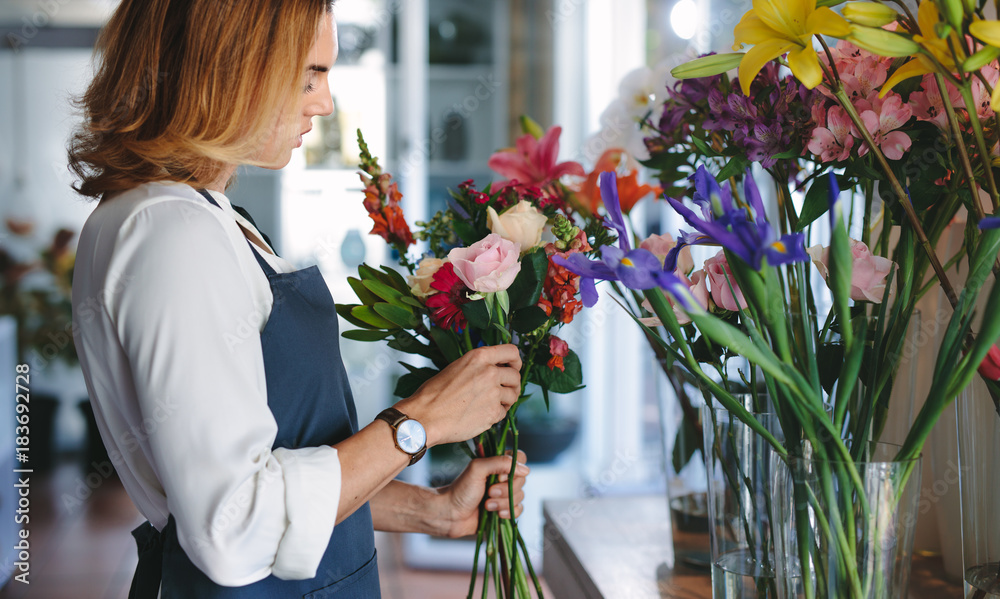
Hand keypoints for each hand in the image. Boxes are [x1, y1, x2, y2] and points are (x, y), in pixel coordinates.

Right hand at [397, 345, 521, 445]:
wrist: (425, 417)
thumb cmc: (434, 394)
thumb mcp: (456, 367)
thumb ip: (478, 366)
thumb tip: (495, 371)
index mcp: (479, 357)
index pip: (512, 351)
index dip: (516, 361)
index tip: (513, 368)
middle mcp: (489, 372)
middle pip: (515, 376)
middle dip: (513, 385)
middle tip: (505, 391)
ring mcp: (493, 393)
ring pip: (513, 395)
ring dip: (506, 401)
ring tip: (491, 404)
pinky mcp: (493, 412)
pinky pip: (504, 412)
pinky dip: (496, 415)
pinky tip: (482, 414)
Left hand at [438, 450, 528, 538]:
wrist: (450, 514)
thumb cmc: (460, 489)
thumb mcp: (478, 469)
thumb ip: (500, 463)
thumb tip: (526, 470)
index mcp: (497, 464)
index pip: (520, 459)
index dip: (515, 470)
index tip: (500, 476)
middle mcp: (503, 478)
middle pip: (522, 481)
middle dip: (506, 490)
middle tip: (489, 492)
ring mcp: (504, 494)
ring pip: (520, 497)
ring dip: (503, 502)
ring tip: (487, 505)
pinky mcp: (504, 509)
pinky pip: (518, 510)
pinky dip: (507, 512)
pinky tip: (495, 513)